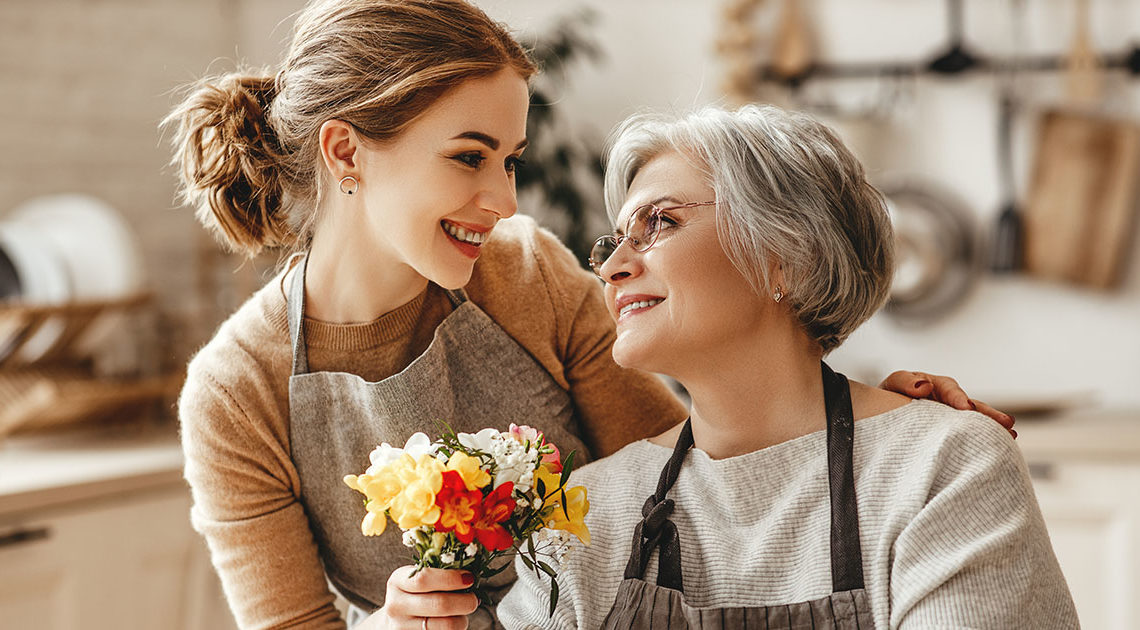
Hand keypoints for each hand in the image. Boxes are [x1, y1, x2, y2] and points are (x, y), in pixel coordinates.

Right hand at [361, 566, 477, 629]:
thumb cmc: (416, 593)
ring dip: (463, 618)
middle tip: (474, 598)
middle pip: (439, 604)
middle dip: (465, 601)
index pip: (424, 578)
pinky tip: (454, 620)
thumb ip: (440, 573)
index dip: (451, 578)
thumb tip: (470, 574)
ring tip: (464, 612)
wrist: (397, 620)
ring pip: (446, 624)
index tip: (468, 578)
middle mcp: (396, 605)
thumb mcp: (419, 578)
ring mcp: (402, 626)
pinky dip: (456, 627)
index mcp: (398, 581)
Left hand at [880, 371, 1016, 438]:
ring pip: (974, 421)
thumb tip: (924, 387)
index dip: (957, 397)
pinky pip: (967, 435)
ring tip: (1010, 434)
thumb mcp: (892, 386)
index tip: (965, 408)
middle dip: (987, 413)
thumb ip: (904, 382)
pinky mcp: (951, 434)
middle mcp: (946, 401)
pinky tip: (999, 447)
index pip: (948, 389)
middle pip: (970, 405)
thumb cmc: (886, 400)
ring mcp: (951, 418)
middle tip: (1005, 423)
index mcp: (933, 386)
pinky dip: (982, 440)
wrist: (879, 418)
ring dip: (992, 427)